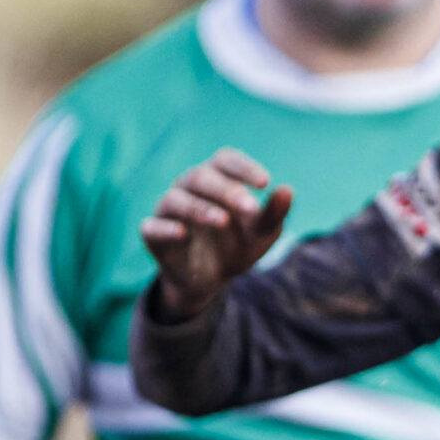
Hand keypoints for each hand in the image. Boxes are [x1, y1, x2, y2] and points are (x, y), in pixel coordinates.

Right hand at [139, 148, 290, 321]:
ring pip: (175, 198)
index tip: (265, 182)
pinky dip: (165, 228)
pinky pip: (151, 226)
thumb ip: (274, 213)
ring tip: (222, 221)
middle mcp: (189, 186)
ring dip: (199, 208)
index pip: (226, 160)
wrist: (213, 279)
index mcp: (218, 177)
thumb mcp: (263, 233)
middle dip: (227, 190)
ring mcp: (168, 208)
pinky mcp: (153, 233)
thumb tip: (287, 190)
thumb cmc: (240, 243)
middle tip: (251, 208)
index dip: (244, 168)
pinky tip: (182, 233)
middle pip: (202, 176)